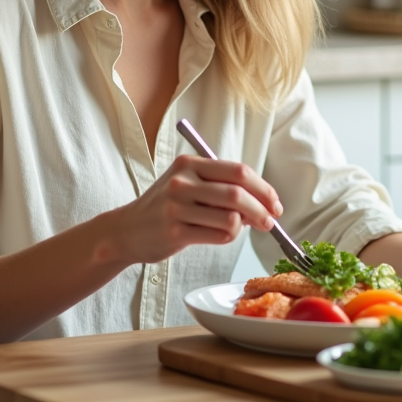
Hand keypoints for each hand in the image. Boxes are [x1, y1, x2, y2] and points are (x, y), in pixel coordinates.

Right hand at [115, 155, 282, 264]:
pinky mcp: (174, 231)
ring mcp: (177, 206)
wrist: (126, 230)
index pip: (239, 171)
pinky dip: (228, 238)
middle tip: (270, 222)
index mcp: (190, 163)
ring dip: (243, 227)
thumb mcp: (189, 185)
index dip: (264, 188)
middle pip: (238, 194)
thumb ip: (222, 188)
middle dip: (262, 210)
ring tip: (235, 229)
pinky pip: (219, 235)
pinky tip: (220, 236)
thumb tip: (263, 203)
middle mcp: (183, 181)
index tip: (275, 204)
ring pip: (231, 218)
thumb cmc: (165, 208)